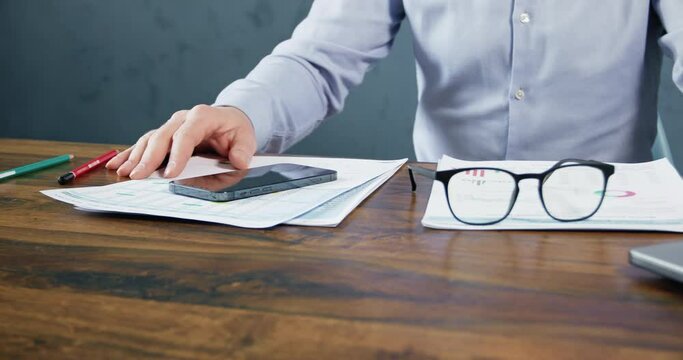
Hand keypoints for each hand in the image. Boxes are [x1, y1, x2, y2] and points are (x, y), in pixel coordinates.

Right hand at [106, 105, 256, 178]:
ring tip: (123, 173)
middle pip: (162, 137)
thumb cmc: (235, 132)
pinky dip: (129, 154)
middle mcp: (183, 118)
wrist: (229, 122)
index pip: (187, 135)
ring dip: (135, 157)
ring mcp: (171, 125)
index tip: (171, 173)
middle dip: (149, 158)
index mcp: (203, 116)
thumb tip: (239, 160)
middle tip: (139, 177)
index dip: (177, 154)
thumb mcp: (246, 140)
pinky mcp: (164, 135)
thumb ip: (243, 151)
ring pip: (149, 139)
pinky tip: (115, 164)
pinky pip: (145, 143)